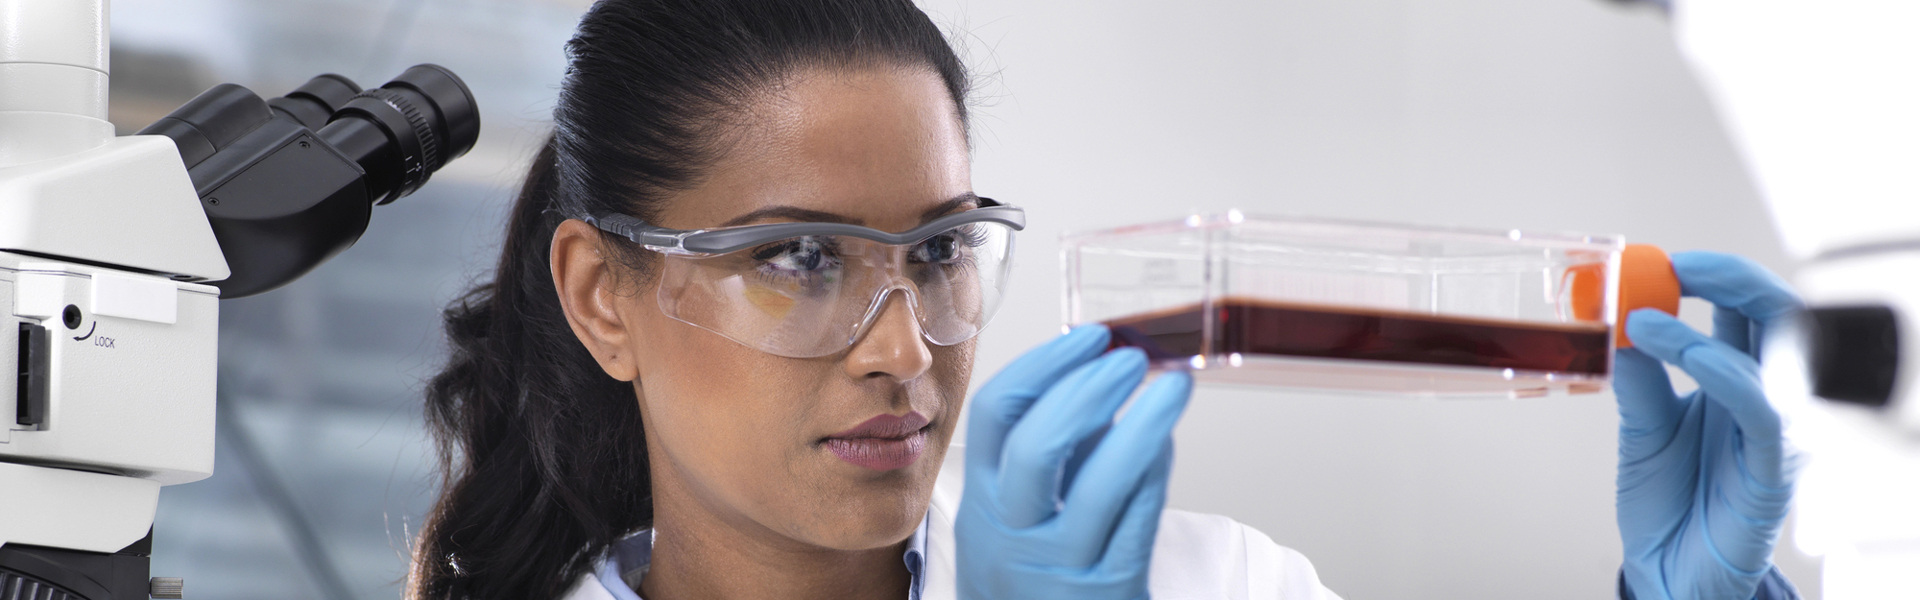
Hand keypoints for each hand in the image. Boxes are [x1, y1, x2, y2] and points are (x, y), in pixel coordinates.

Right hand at [956, 325, 1193, 599]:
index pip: (996, 413)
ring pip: (1100, 484)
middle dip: (1091, 388)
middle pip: (1039, 445)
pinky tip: (1166, 442)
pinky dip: (1154, 473)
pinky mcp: (1106, 590)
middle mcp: (1009, 532)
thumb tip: (1097, 380)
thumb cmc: (1030, 580)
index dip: (1045, 365)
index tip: (1088, 337)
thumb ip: (1053, 456)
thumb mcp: (1013, 520)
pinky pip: (1136, 521)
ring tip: (1173, 387)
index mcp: (980, 501)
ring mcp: (1057, 565)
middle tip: (1131, 359)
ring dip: (1143, 424)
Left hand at [1615, 251, 1803, 599]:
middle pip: (1777, 317)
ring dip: (1709, 326)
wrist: (1668, 568)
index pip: (1745, 309)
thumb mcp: (1642, 427)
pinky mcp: (1774, 468)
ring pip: (1774, 357)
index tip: (1665, 259)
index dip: (1715, 275)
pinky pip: (1764, 411)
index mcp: (1737, 380)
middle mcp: (1766, 398)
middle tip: (1677, 266)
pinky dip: (1727, 374)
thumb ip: (1639, 378)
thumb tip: (1618, 322)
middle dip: (1732, 280)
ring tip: (1645, 319)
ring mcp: (1775, 431)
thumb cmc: (1667, 500)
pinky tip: (1691, 357)